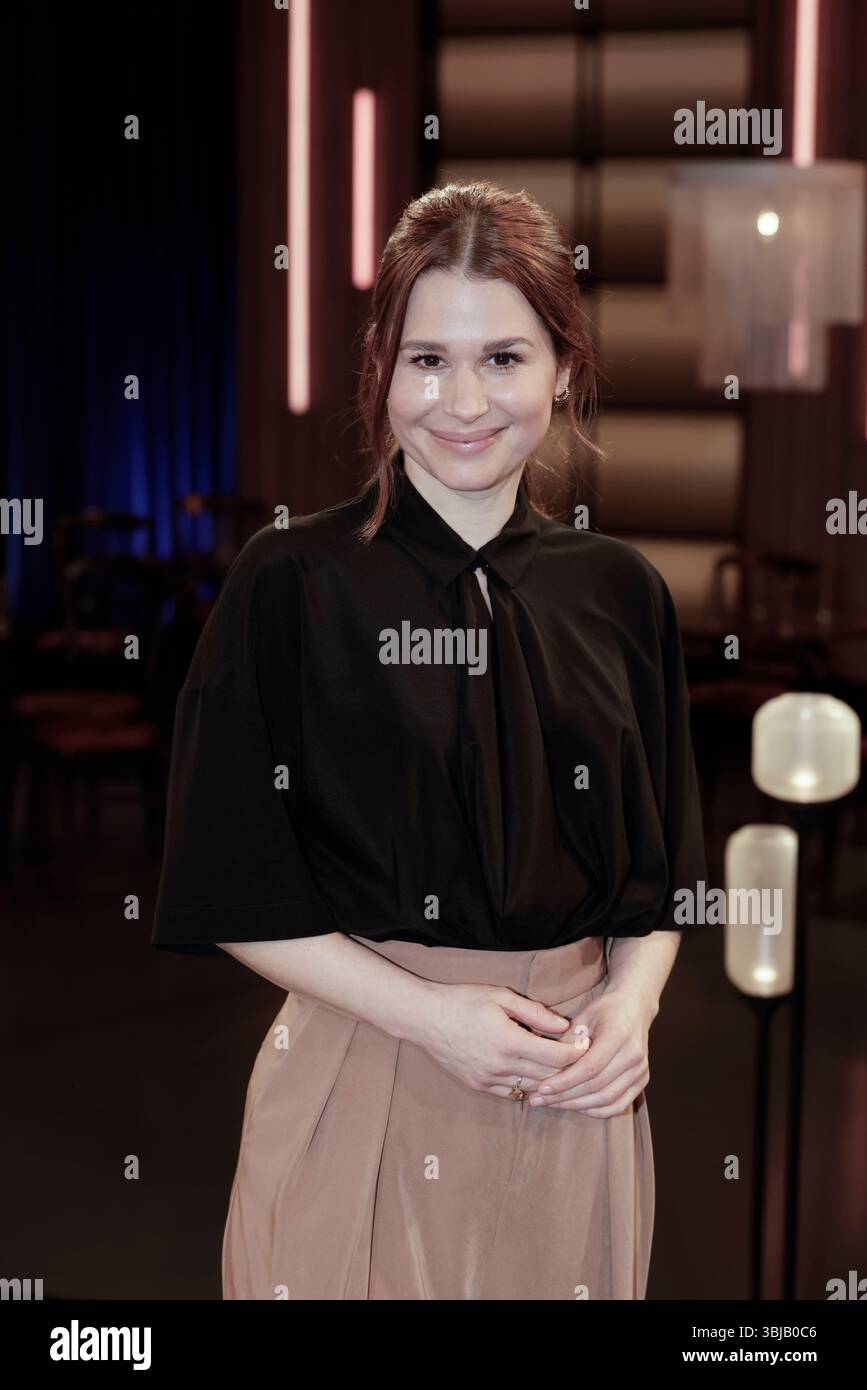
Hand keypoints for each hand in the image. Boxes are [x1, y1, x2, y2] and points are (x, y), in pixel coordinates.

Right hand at [418, 981, 586, 1099]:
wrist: (425, 1018)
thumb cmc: (463, 1000)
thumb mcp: (501, 996)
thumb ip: (535, 1012)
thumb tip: (564, 1026)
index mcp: (509, 1041)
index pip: (555, 1057)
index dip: (575, 1053)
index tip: (586, 1045)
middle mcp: (500, 1066)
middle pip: (547, 1076)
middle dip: (567, 1067)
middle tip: (579, 1056)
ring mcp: (488, 1079)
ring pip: (531, 1087)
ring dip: (548, 1079)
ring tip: (560, 1066)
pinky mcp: (479, 1086)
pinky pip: (512, 1092)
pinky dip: (527, 1084)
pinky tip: (533, 1072)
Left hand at [523, 985, 655, 1116]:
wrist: (635, 1007)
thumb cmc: (605, 1010)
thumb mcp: (583, 1016)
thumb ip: (567, 1042)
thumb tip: (544, 1068)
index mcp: (619, 1035)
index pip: (590, 1067)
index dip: (565, 1081)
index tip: (542, 1088)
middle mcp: (634, 1055)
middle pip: (597, 1086)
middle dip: (565, 1097)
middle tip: (538, 1099)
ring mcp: (641, 1070)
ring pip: (606, 1100)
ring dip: (576, 1106)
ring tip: (552, 1104)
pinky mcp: (643, 1081)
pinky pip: (618, 1105)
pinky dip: (595, 1110)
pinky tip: (575, 1106)